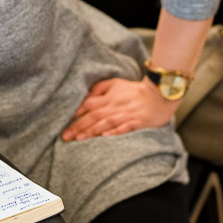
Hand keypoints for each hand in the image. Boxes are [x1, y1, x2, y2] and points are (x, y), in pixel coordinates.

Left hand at [62, 78, 177, 140]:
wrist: (158, 95)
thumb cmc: (135, 90)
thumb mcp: (116, 83)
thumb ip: (100, 87)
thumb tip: (86, 94)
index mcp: (108, 97)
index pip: (88, 104)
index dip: (75, 112)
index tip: (64, 120)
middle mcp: (115, 106)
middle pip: (93, 116)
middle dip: (78, 126)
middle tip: (65, 136)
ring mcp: (125, 115)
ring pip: (105, 123)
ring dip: (91, 131)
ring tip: (78, 139)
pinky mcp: (136, 122)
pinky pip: (123, 128)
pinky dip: (113, 131)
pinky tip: (104, 137)